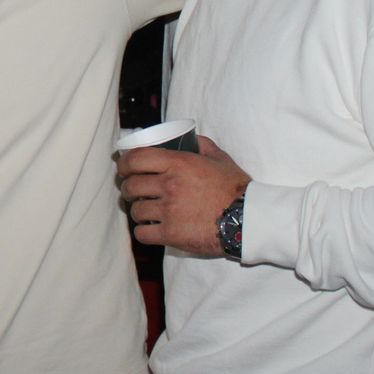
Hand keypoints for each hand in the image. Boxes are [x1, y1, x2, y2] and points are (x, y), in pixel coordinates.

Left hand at [119, 135, 249, 256]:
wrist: (249, 220)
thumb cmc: (236, 190)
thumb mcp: (221, 160)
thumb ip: (203, 146)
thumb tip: (191, 138)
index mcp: (179, 164)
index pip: (136, 159)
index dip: (124, 163)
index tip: (124, 168)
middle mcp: (170, 185)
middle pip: (130, 186)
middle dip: (128, 189)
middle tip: (134, 192)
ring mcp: (169, 211)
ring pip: (135, 211)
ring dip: (138, 212)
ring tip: (147, 212)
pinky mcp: (172, 234)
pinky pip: (142, 233)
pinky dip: (144, 232)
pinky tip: (151, 229)